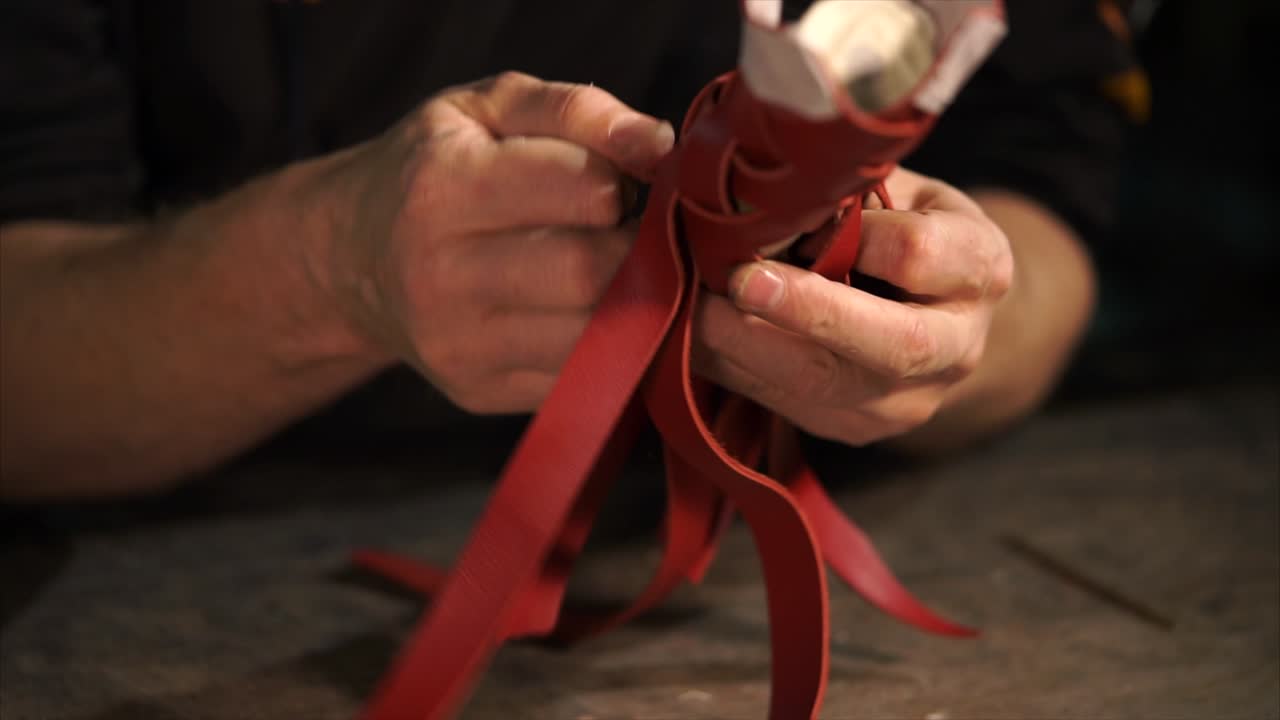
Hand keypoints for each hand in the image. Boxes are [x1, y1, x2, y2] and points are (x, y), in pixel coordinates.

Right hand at [319, 72, 673, 412]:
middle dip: (638, 249)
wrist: (352, 259)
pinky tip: (607, 313)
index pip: (581, 188)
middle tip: (638, 230)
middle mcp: (441, 275)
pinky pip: (582, 378)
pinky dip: (616, 347)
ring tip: (626, 268)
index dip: (624, 181)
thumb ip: (575, 110)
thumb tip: (659, 144)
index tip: (623, 180)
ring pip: (594, 336)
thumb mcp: (487, 108)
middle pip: (590, 272)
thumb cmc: (435, 167)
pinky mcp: (479, 392)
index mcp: (443, 186)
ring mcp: (459, 346)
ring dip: (638, 303)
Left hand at [692, 167, 1014, 446]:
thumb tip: (768, 186)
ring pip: (826, 386)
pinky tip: (698, 337)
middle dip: (806, 312)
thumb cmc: (911, 229)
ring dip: (750, 346)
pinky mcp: (854, 428)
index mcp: (978, 267)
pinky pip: (786, 404)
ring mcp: (907, 401)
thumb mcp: (904, 192)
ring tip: (699, 307)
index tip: (803, 214)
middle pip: (890, 343)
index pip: (919, 255)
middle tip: (739, 280)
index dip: (858, 236)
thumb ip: (853, 190)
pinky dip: (735, 367)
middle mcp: (956, 346)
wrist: (939, 317)